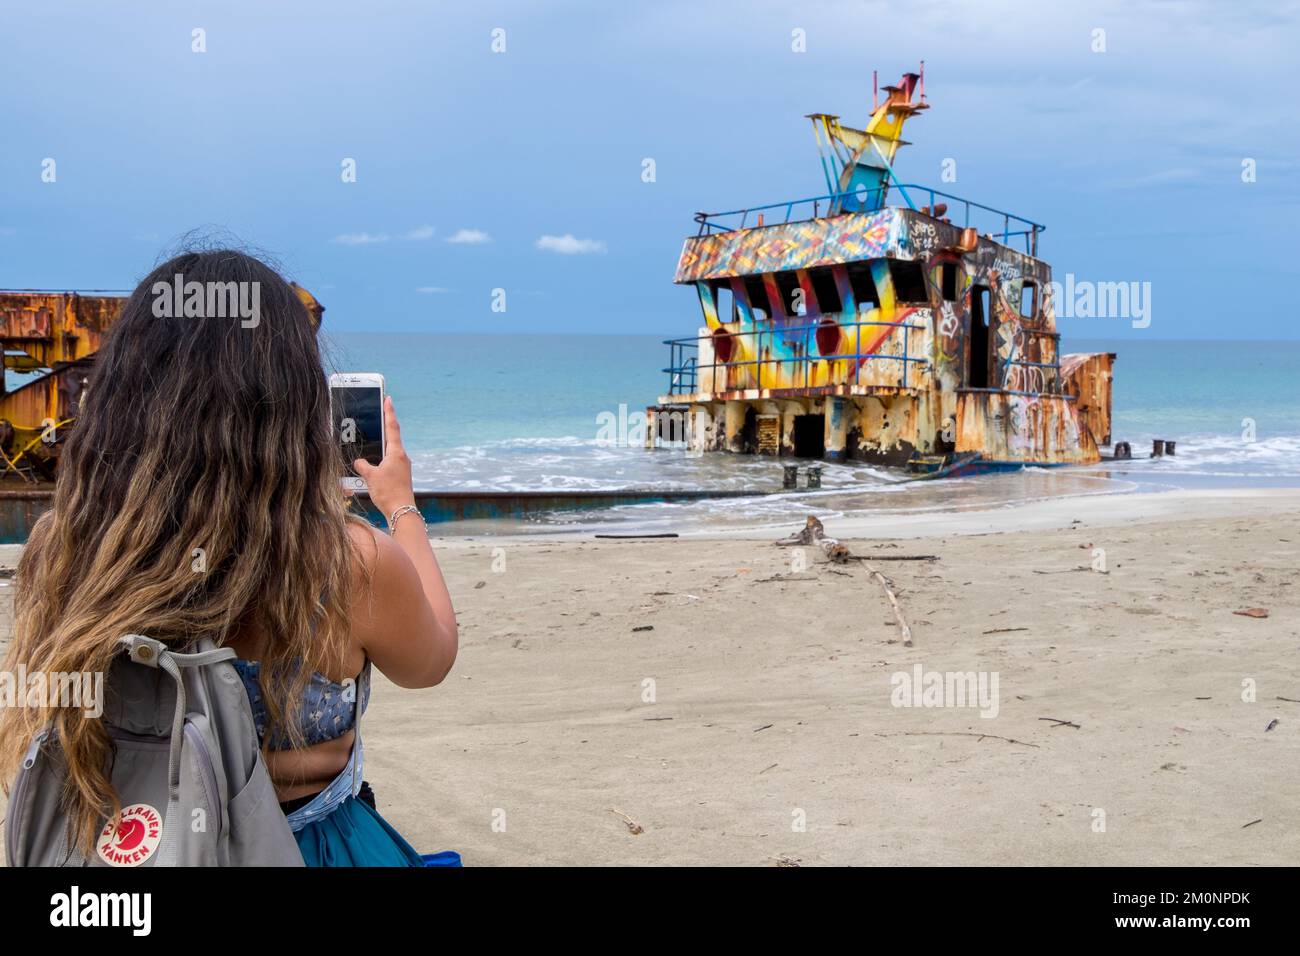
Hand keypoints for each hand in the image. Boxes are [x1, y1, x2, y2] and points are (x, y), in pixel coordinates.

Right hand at [353, 395, 415, 519]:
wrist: (402, 512)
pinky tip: (372, 464)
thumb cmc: (388, 493)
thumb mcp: (371, 477)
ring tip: (372, 439)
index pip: (392, 427)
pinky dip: (380, 459)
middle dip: (384, 426)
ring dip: (381, 445)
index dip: (389, 412)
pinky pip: (388, 463)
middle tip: (378, 413)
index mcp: (396, 453)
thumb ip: (363, 466)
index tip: (388, 398)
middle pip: (392, 437)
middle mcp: (402, 457)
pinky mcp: (400, 476)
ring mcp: (402, 467)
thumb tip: (359, 462)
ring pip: (389, 451)